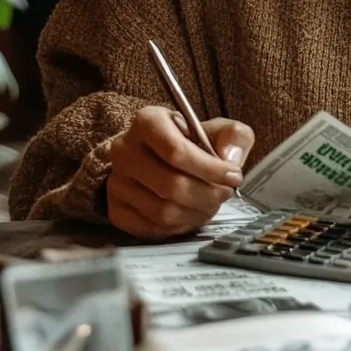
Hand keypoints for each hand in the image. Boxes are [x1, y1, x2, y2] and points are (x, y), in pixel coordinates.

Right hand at [106, 105, 253, 237]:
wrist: (161, 159)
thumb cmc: (192, 143)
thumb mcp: (219, 129)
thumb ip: (234, 137)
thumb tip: (230, 160)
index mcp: (147, 122)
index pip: (177, 152)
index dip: (210, 169)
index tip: (233, 176)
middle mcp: (124, 150)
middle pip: (172, 185)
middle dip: (208, 195)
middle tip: (224, 194)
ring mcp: (116, 182)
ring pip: (163, 211)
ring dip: (197, 213)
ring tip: (211, 204)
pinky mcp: (116, 210)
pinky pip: (152, 228)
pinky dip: (179, 226)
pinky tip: (191, 213)